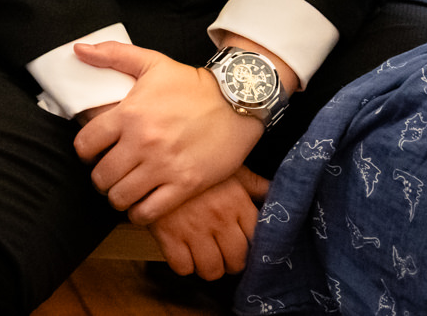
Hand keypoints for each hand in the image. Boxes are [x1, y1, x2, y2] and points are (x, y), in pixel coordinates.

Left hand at [71, 43, 264, 221]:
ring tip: (124, 189)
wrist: (238, 102)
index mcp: (129, 114)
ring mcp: (164, 166)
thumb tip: (79, 49)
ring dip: (117, 197)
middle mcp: (143, 142)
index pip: (85, 144)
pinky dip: (139, 213)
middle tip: (109, 173)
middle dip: (100, 177)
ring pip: (120, 198)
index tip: (93, 152)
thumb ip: (112, 54)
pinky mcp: (185, 185)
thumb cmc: (193, 84)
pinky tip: (142, 204)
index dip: (84, 151)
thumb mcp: (153, 62)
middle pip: (101, 176)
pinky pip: (148, 213)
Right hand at [143, 166, 268, 280]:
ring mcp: (194, 229)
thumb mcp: (228, 166)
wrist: (152, 156)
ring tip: (204, 256)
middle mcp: (219, 218)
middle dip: (231, 262)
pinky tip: (183, 252)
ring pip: (211, 269)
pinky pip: (182, 267)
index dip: (250, 246)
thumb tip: (273, 192)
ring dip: (209, 267)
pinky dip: (183, 265)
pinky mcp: (168, 235)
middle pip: (236, 261)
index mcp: (237, 201)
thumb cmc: (193, 161)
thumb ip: (253, 184)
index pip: (256, 240)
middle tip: (223, 254)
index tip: (243, 244)